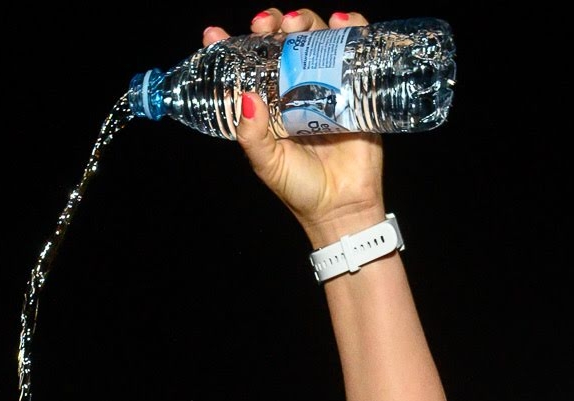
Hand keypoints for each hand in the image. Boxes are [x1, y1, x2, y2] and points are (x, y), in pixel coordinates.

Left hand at [203, 9, 386, 244]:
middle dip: (272, 24)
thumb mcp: (267, 163)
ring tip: (297, 24)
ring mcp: (327, 85)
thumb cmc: (300, 188)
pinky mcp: (357, 87)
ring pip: (317, 38)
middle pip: (283, 42)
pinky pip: (357, 49)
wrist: (343, 206)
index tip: (215, 34)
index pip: (246, 68)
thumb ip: (251, 135)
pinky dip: (353, 27)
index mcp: (267, 104)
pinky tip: (343, 22)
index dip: (229, 47)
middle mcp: (295, 89)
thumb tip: (244, 97)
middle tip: (267, 25)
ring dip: (307, 20)